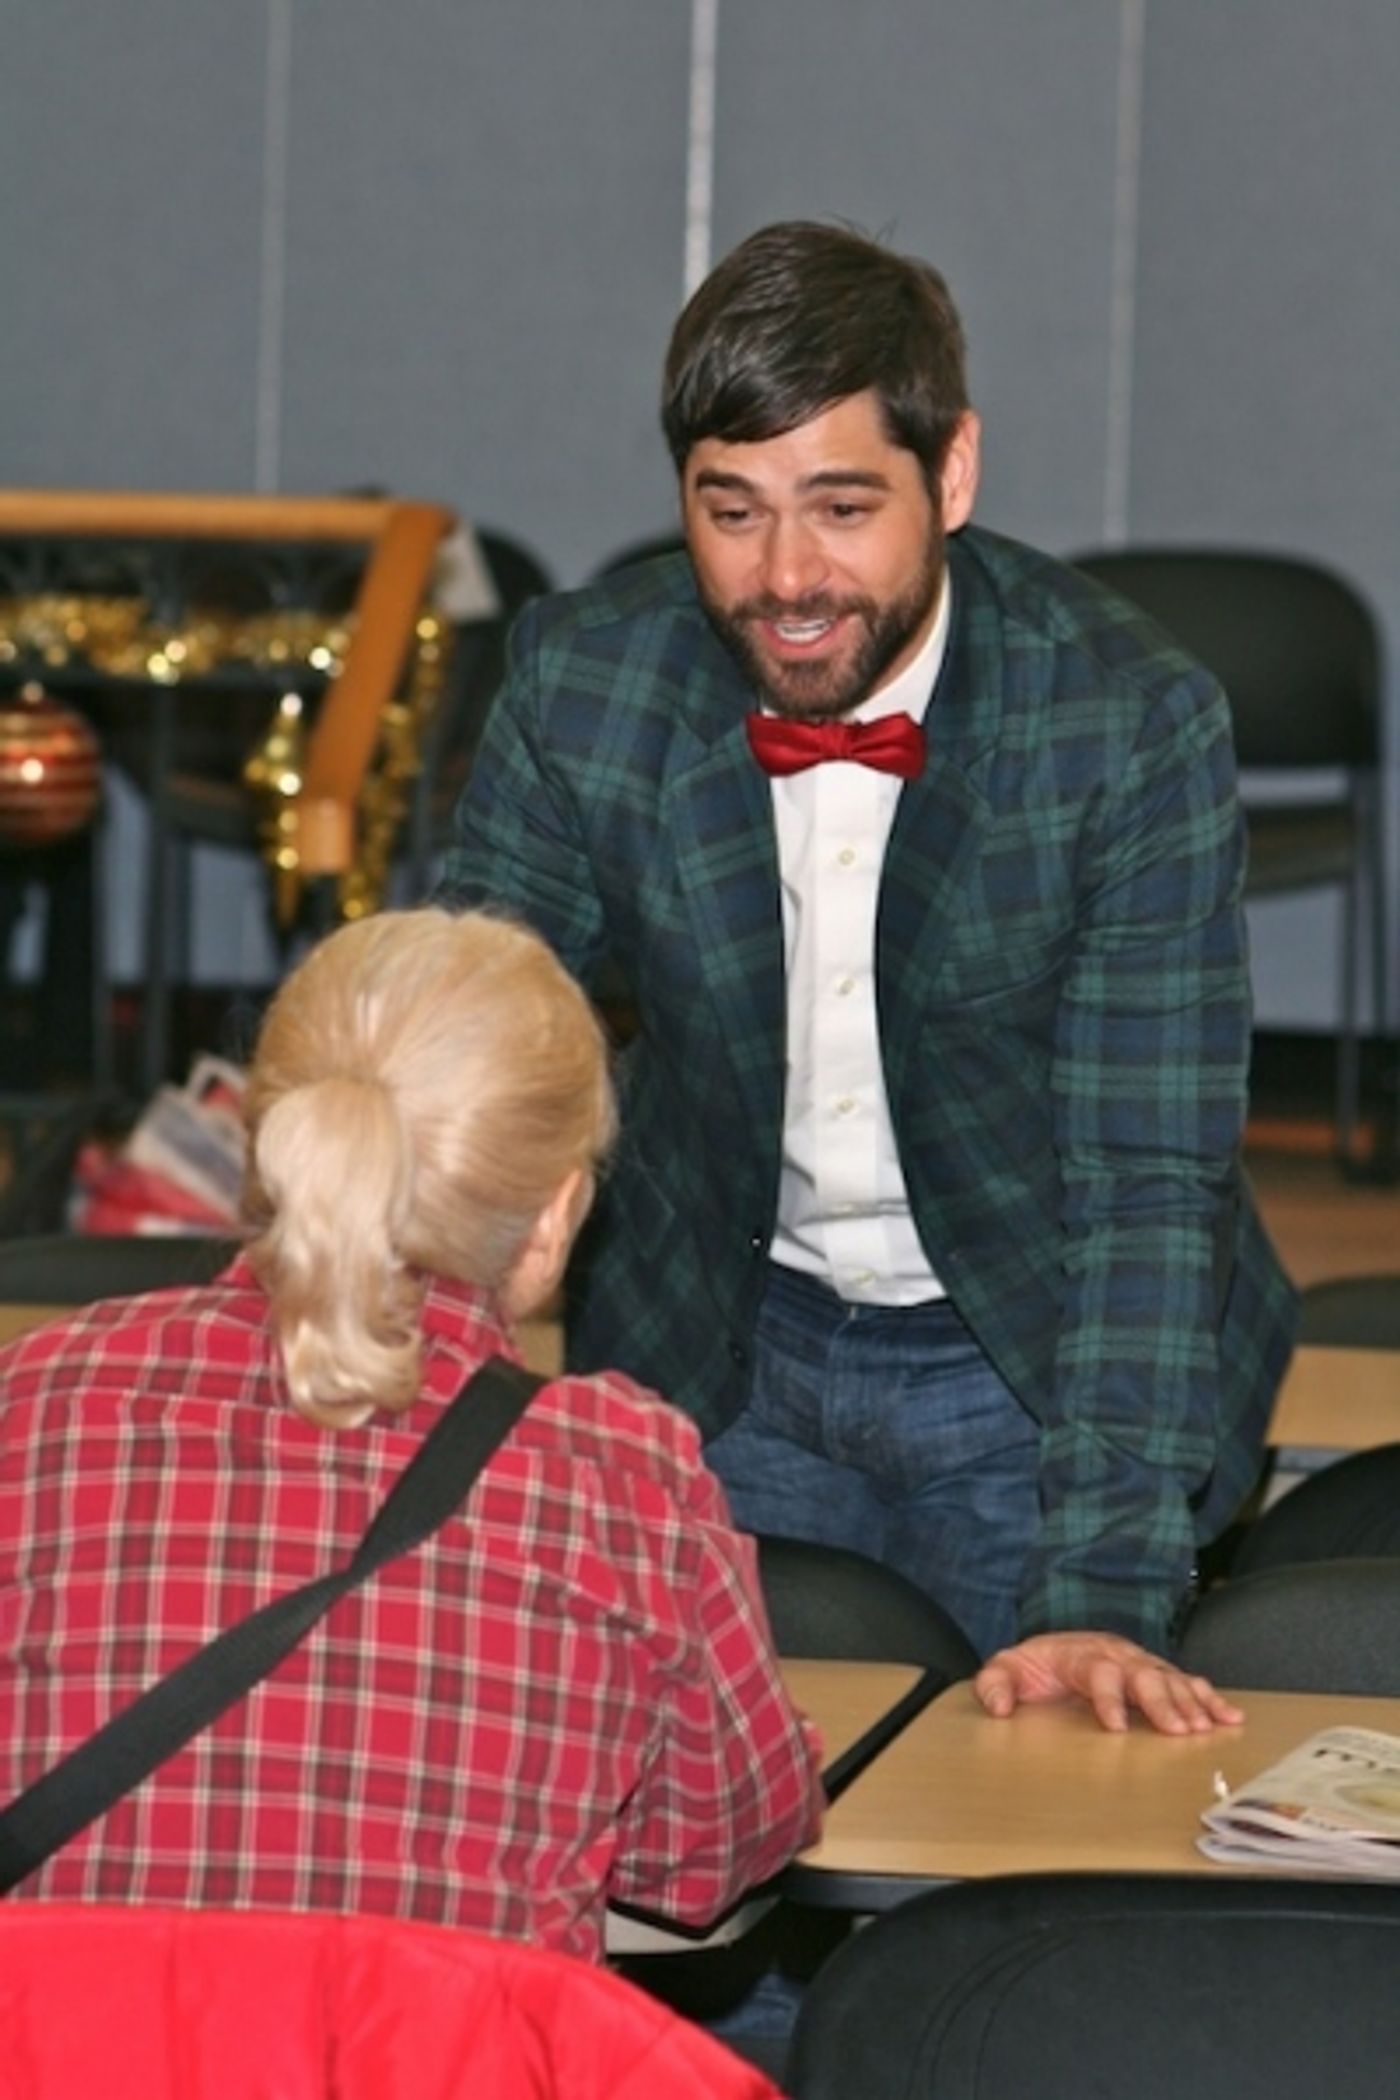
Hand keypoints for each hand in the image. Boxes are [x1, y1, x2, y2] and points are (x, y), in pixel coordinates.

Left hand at [973, 1631, 1244, 1735]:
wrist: (1056, 1650)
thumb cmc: (1034, 1667)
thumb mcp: (1007, 1670)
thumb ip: (995, 1683)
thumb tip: (997, 1704)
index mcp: (1080, 1654)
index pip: (1097, 1670)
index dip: (1108, 1697)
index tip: (1115, 1727)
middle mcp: (1116, 1655)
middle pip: (1142, 1673)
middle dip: (1161, 1701)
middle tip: (1178, 1730)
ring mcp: (1139, 1662)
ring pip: (1169, 1677)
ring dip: (1190, 1702)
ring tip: (1206, 1728)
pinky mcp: (1156, 1673)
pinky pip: (1187, 1682)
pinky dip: (1210, 1698)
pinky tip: (1229, 1716)